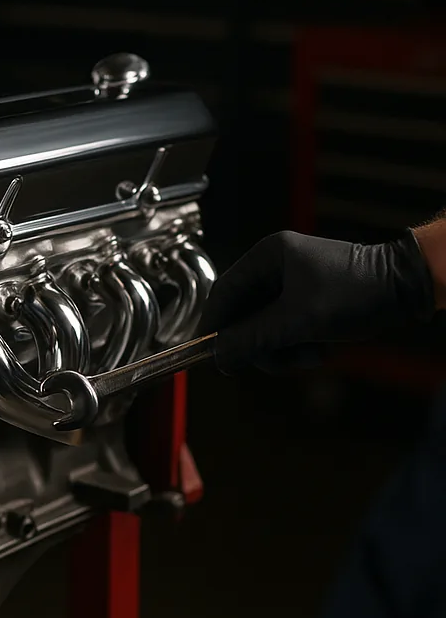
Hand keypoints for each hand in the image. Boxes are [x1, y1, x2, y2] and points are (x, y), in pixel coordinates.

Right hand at [199, 230, 433, 373]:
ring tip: (309, 355)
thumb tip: (217, 356)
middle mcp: (274, 266)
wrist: (408, 288)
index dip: (214, 324)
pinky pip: (284, 329)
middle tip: (276, 361)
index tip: (210, 352)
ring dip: (283, 349)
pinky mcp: (306, 300)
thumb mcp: (298, 320)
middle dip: (261, 343)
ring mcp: (290, 284)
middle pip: (243, 315)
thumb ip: (253, 338)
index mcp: (267, 256)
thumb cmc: (355, 293)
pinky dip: (297, 345)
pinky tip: (318, 349)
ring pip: (264, 327)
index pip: (224, 292)